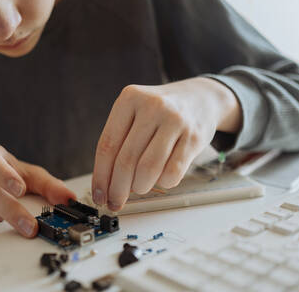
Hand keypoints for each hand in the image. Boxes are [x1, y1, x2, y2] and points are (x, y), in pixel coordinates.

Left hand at [92, 77, 241, 210]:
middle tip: (116, 202)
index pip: (107, 145)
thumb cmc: (161, 111)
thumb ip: (120, 142)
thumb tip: (106, 185)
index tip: (98, 195)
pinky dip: (163, 183)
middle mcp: (152, 106)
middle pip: (126, 159)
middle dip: (118, 189)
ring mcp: (175, 120)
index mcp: (130, 98)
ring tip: (139, 187)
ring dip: (140, 187)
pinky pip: (173, 172)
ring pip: (148, 168)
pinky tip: (161, 179)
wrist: (200, 97)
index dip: (101, 176)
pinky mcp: (194, 137)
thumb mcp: (135, 113)